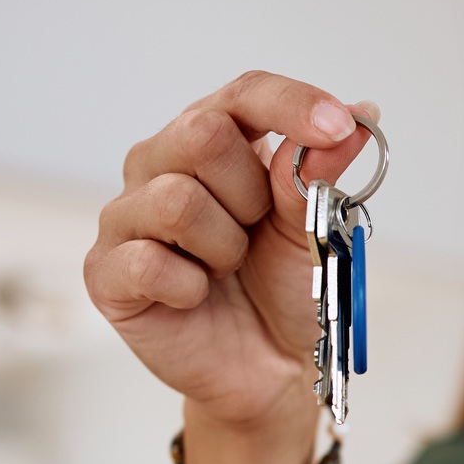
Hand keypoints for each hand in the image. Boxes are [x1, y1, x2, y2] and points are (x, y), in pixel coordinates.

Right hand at [83, 71, 376, 429]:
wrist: (268, 368)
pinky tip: (197, 298)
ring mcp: (127, 215)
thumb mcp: (314, 231)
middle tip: (255, 234)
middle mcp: (161, 163)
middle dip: (250, 194)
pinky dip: (190, 286)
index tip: (337, 126)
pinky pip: (148, 260)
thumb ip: (319, 175)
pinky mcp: (106, 271)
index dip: (291, 105)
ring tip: (226, 270)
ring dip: (223, 246)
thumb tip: (357, 114)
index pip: (245, 94)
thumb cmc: (284, 289)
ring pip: (176, 200)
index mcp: (217, 139)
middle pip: (202, 134)